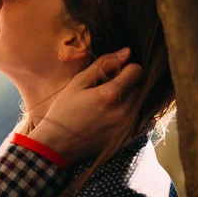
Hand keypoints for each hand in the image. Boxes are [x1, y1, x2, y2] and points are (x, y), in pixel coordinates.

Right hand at [28, 48, 142, 163]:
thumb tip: (127, 52)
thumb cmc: (64, 109)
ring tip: (106, 102)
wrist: (58, 144)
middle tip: (108, 87)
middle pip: (139, 87)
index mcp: (110, 94)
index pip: (136, 71)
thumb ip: (103, 65)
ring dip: (128, 98)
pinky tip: (108, 115)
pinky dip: (126, 112)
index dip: (127, 67)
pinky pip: (134, 118)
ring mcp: (126, 126)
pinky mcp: (125, 137)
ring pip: (138, 103)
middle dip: (128, 84)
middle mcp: (123, 111)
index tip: (116, 71)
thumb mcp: (79, 82)